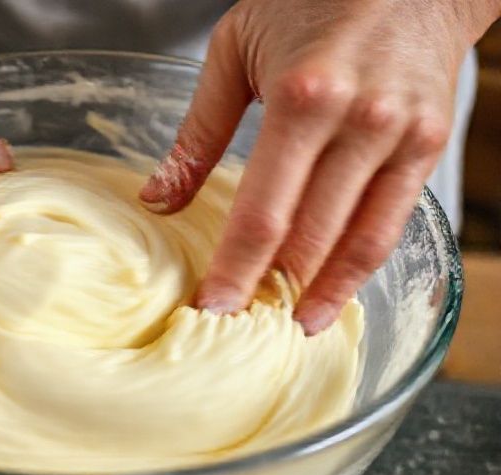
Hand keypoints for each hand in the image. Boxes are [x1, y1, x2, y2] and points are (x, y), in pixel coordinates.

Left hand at [141, 0, 498, 333]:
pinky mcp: (428, 146)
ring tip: (289, 329)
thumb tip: (157, 200)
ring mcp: (402, 137)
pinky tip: (331, 294)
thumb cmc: (310, 2)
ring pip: (358, 241)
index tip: (210, 310)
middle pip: (309, 237)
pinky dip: (359, 267)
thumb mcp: (235, 51)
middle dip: (270, 290)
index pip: (262, 213)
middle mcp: (359, 123)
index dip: (235, 271)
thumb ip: (198, 133)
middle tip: (238, 330)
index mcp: (304, 99)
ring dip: (321, 294)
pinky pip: (392, 223)